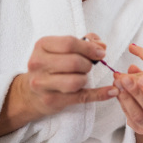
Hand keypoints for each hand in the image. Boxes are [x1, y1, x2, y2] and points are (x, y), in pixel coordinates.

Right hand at [0, 33, 118, 136]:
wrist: (30, 92)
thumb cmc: (52, 65)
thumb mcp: (62, 48)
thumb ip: (85, 42)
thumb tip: (102, 46)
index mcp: (42, 45)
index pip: (70, 43)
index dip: (89, 48)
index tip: (100, 52)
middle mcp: (38, 64)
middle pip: (74, 62)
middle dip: (88, 64)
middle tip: (88, 66)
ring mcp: (42, 84)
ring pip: (76, 81)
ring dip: (85, 79)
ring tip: (82, 77)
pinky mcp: (51, 100)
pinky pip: (82, 97)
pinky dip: (100, 94)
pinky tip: (111, 92)